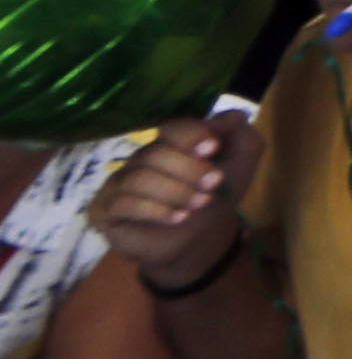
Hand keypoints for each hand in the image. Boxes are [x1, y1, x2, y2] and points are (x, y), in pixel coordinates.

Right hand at [87, 115, 256, 293]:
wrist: (194, 243)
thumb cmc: (213, 198)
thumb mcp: (240, 167)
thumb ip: (242, 137)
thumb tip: (234, 116)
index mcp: (171, 143)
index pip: (172, 127)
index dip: (191, 134)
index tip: (212, 148)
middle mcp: (141, 158)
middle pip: (156, 153)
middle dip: (190, 169)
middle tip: (214, 184)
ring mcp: (118, 183)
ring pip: (140, 178)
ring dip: (176, 191)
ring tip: (200, 204)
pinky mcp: (103, 209)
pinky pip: (123, 203)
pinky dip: (155, 210)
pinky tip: (178, 217)